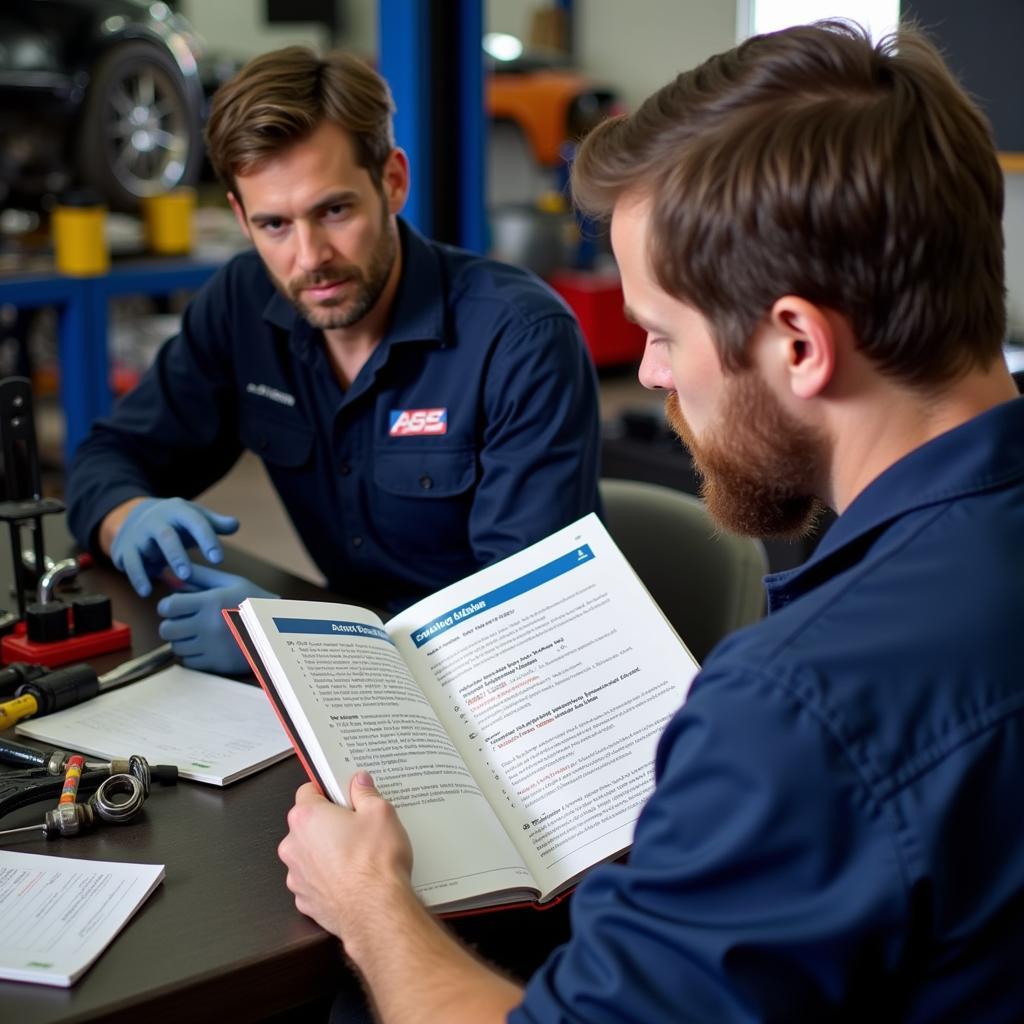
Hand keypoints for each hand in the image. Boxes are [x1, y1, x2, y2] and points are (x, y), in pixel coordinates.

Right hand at [110, 498, 239, 596]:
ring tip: (168, 584)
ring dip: (155, 566)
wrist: (135, 517)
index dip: (207, 540)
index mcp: (179, 511)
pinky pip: (130, 564)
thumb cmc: (177, 522)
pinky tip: (146, 592)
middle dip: (176, 555)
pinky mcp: (124, 549)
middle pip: (167, 536)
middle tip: (187, 575)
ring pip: (146, 549)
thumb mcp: (195, 518)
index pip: (196, 523)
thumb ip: (215, 524)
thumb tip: (235, 525)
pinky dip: (137, 578)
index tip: (218, 560)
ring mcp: (139, 534)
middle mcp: (157, 521)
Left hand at [156, 563, 275, 673]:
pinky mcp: (217, 664)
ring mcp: (212, 646)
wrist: (279, 630)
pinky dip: (193, 656)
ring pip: (176, 647)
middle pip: (166, 629)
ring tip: (197, 634)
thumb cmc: (253, 602)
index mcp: (211, 602)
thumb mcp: (231, 583)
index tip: (176, 606)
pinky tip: (206, 647)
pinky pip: (188, 662)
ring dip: (183, 640)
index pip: (168, 606)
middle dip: (172, 625)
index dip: (168, 606)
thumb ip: (200, 576)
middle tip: (184, 622)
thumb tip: (169, 572)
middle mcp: (209, 625)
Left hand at [278, 775, 413, 940]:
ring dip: (328, 851)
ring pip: (310, 853)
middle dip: (330, 822)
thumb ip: (365, 792)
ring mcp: (297, 876)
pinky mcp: (305, 900)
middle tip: (359, 825)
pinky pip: (315, 879)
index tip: (344, 795)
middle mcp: (294, 846)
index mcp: (307, 818)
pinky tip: (353, 877)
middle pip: (308, 823)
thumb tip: (359, 782)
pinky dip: (329, 877)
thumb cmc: (374, 863)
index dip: (329, 790)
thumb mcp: (380, 812)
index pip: (308, 791)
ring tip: (359, 854)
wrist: (376, 912)